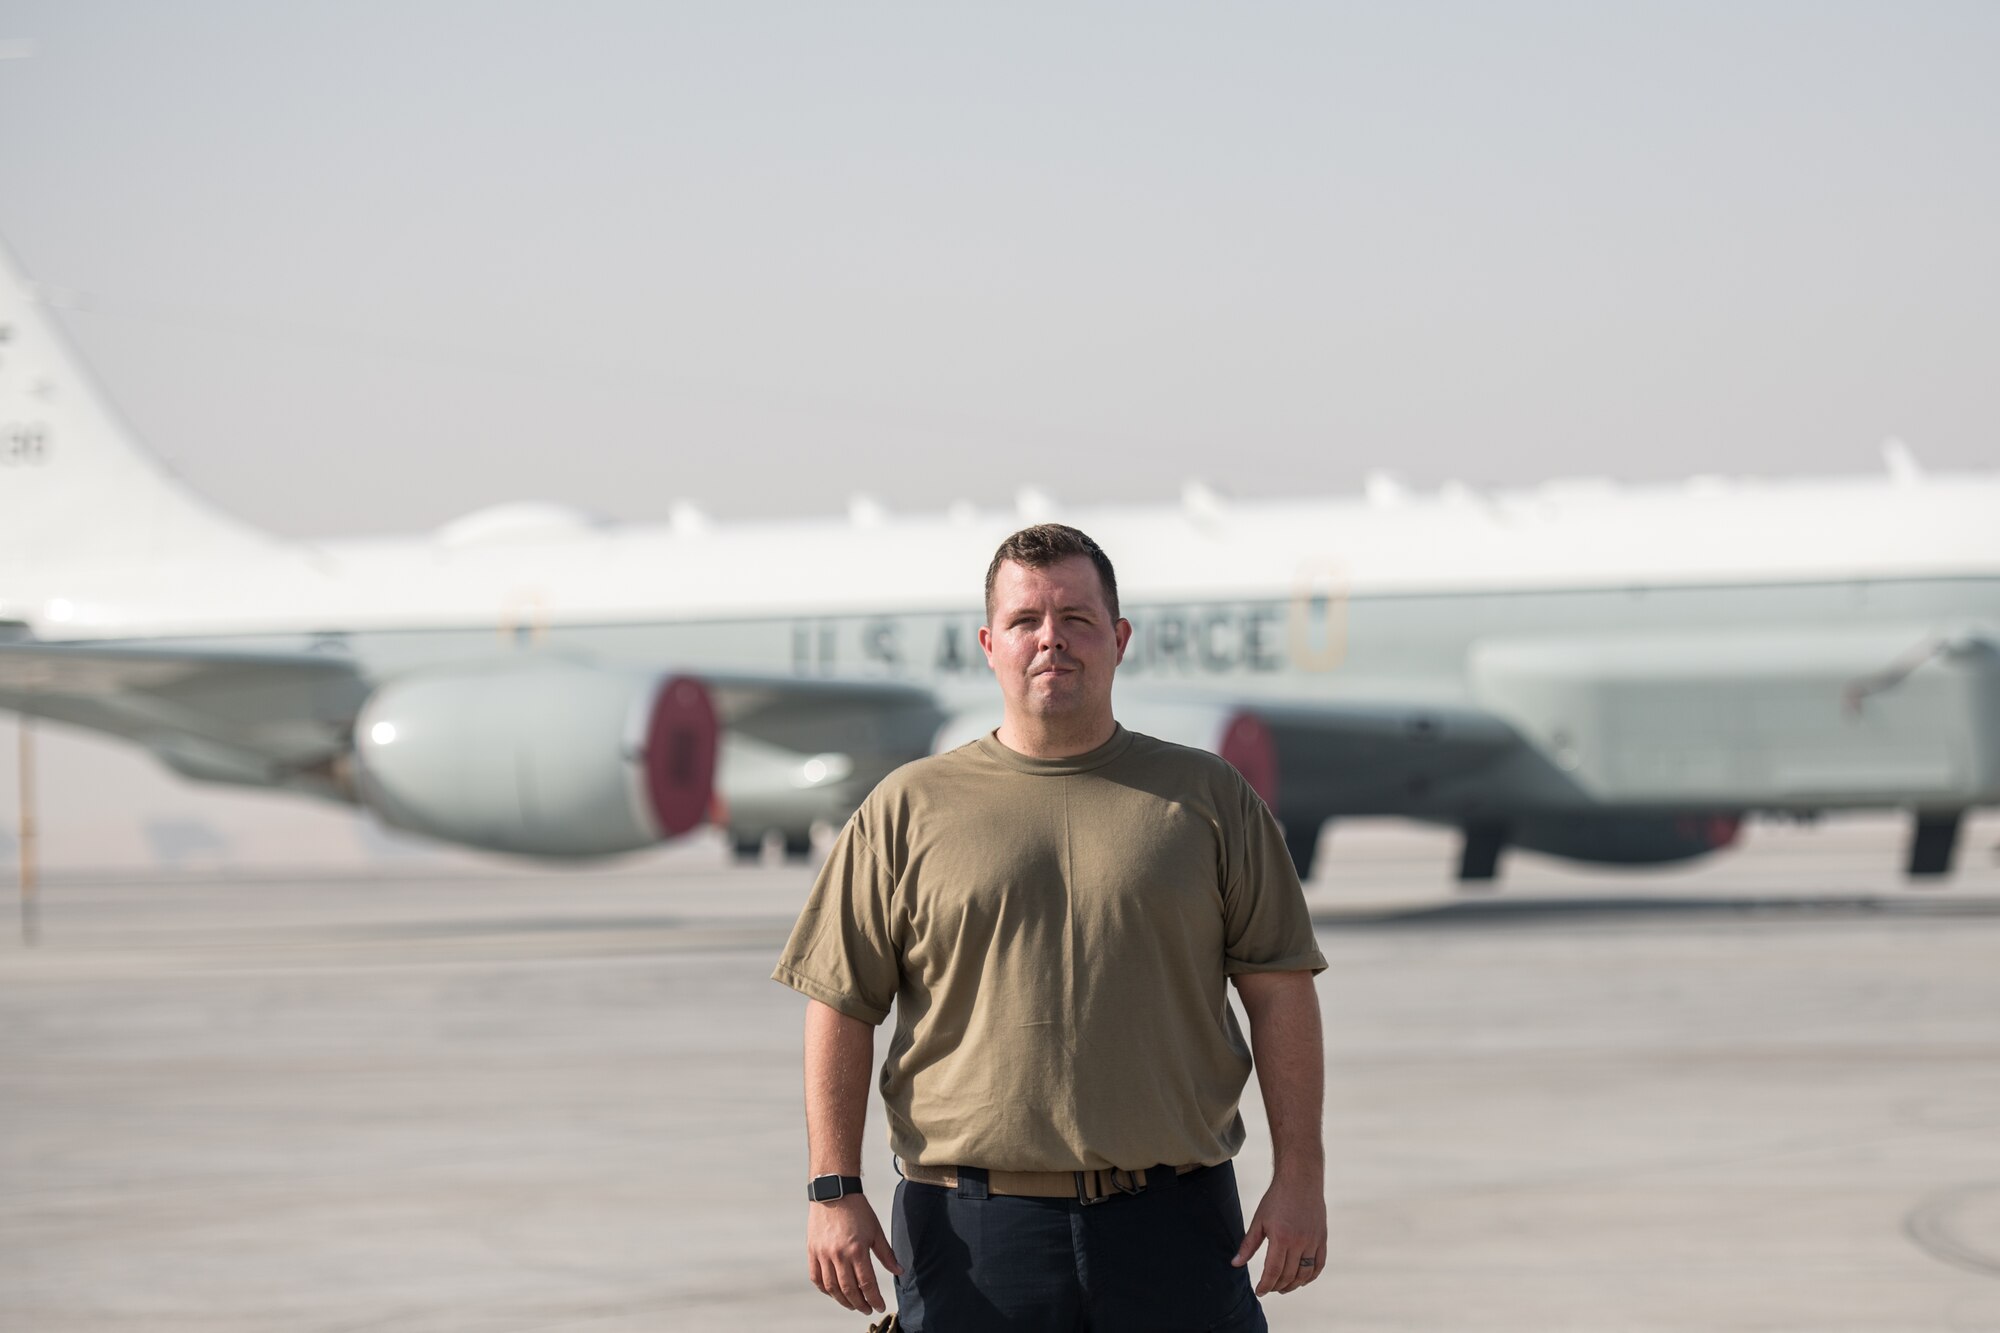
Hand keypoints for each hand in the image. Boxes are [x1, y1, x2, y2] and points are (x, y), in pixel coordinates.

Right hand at [807, 1193, 902, 1312]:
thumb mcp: (876, 1230)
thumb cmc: (857, 1209)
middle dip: (860, 1304)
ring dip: (843, 1300)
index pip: (867, 1283)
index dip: (874, 1298)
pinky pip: (816, 1278)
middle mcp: (838, 1255)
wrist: (834, 1191)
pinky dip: (824, 1289)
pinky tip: (834, 1292)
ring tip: (852, 1305)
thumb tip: (899, 1271)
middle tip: (867, 1309)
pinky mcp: (812, 1251)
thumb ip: (886, 1254)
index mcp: (857, 1250)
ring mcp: (823, 1254)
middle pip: (849, 1290)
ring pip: (831, 1288)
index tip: (879, 1306)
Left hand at [1230, 1170, 1326, 1295]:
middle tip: (1269, 1289)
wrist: (1300, 1180)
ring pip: (1305, 1274)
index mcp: (1280, 1237)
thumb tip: (1235, 1264)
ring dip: (1294, 1285)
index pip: (1273, 1271)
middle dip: (1277, 1286)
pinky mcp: (1322, 1239)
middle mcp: (1299, 1242)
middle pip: (1288, 1275)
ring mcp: (1313, 1241)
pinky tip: (1301, 1280)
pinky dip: (1310, 1276)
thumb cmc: (1276, 1199)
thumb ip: (1248, 1244)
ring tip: (1283, 1288)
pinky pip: (1319, 1265)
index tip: (1259, 1291)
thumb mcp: (1259, 1220)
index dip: (1265, 1285)